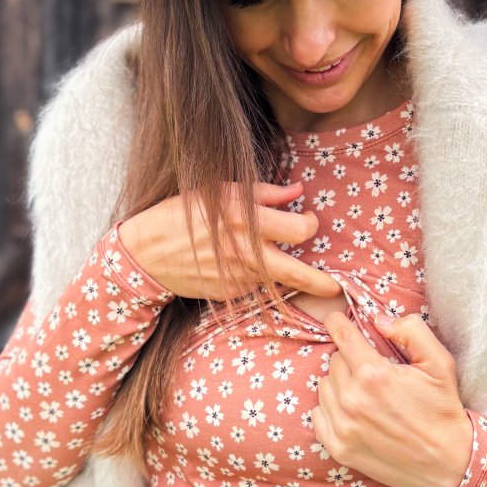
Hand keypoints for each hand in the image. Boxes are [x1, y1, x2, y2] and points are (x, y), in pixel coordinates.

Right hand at [117, 180, 342, 302]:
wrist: (148, 252)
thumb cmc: (185, 213)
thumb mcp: (222, 191)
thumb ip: (264, 193)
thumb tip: (298, 191)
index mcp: (247, 221)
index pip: (300, 230)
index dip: (310, 225)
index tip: (308, 221)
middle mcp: (247, 253)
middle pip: (300, 273)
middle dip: (324, 283)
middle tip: (338, 285)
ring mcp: (239, 278)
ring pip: (278, 281)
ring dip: (289, 277)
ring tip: (294, 270)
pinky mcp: (231, 294)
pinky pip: (256, 287)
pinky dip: (259, 278)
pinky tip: (243, 266)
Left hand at [311, 312, 472, 486]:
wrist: (448, 464)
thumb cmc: (443, 410)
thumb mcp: (439, 363)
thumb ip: (411, 331)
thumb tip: (379, 320)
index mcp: (374, 375)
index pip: (342, 336)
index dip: (338, 323)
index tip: (336, 319)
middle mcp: (353, 400)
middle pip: (334, 361)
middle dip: (349, 359)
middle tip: (371, 369)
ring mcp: (343, 427)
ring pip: (324, 386)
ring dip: (339, 384)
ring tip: (364, 392)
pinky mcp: (339, 449)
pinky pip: (318, 415)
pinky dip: (330, 409)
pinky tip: (352, 412)